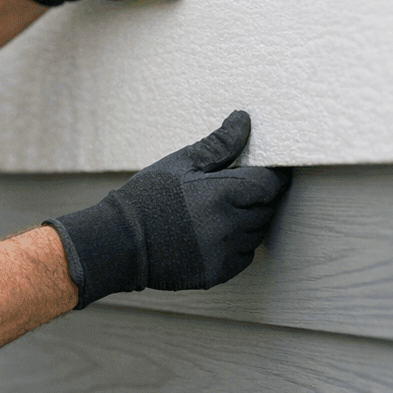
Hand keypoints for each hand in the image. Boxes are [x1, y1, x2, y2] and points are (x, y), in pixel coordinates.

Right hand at [47, 111, 291, 307]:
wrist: (119, 241)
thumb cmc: (148, 196)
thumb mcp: (180, 163)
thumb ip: (218, 144)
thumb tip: (243, 120)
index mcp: (222, 193)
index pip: (269, 183)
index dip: (272, 175)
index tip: (267, 171)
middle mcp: (229, 226)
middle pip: (267, 209)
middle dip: (259, 198)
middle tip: (240, 190)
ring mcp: (223, 253)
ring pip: (256, 234)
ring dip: (249, 221)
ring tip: (222, 212)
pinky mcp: (216, 273)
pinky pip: (243, 256)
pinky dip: (237, 245)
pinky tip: (214, 234)